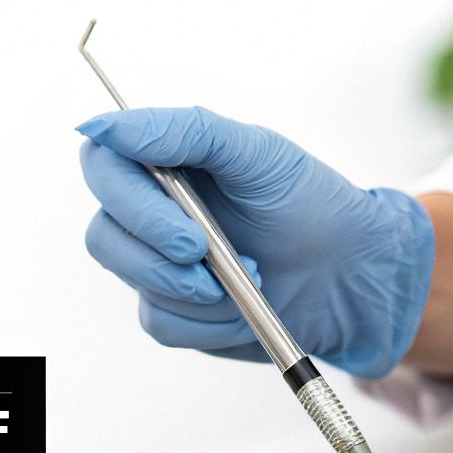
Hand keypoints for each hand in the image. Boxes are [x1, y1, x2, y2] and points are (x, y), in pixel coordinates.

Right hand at [77, 107, 434, 377]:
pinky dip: (212, 322)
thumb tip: (104, 126)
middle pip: (105, 236)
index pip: (102, 168)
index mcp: (164, 164)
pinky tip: (248, 309)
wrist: (349, 275)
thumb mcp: (256, 152)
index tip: (180, 218)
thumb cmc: (308, 203)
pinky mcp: (176, 315)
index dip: (125, 197)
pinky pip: (164, 326)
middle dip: (162, 252)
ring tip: (255, 276)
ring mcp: (158, 267)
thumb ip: (184, 130)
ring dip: (200, 290)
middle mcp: (151, 215)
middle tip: (209, 252)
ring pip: (137, 285)